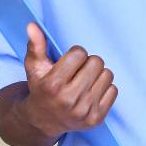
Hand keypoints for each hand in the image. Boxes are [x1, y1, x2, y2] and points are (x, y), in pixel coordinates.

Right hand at [18, 22, 117, 138]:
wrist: (44, 119)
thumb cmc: (41, 88)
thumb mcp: (34, 67)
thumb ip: (35, 45)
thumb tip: (32, 26)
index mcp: (53, 85)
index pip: (79, 54)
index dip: (76, 53)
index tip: (70, 60)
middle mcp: (69, 100)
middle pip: (96, 62)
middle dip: (88, 62)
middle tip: (79, 70)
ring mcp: (84, 111)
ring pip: (107, 75)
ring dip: (97, 74)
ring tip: (85, 80)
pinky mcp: (96, 119)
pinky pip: (113, 90)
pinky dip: (104, 88)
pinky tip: (91, 92)